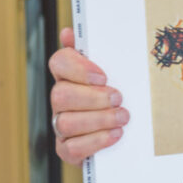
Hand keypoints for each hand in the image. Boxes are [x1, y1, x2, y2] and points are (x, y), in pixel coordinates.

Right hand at [49, 27, 127, 164]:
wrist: (123, 135)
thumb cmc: (115, 97)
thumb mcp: (114, 72)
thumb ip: (96, 53)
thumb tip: (69, 33)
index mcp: (69, 76)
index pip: (59, 62)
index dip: (79, 68)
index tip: (103, 76)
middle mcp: (60, 100)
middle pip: (61, 95)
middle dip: (93, 98)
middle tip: (119, 98)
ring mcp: (60, 126)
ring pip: (66, 122)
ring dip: (99, 119)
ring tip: (123, 117)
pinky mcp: (67, 150)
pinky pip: (72, 148)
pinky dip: (96, 141)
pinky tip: (115, 135)